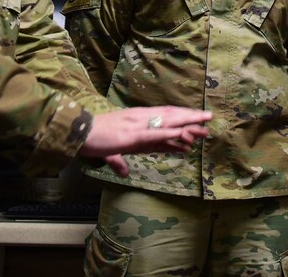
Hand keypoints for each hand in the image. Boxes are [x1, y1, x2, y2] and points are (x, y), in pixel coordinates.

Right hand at [79, 106, 211, 176]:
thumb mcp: (112, 150)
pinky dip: (169, 135)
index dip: (181, 117)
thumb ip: (121, 160)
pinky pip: (154, 135)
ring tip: (203, 127)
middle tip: (209, 120)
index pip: (164, 116)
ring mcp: (137, 126)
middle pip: (170, 118)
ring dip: (186, 125)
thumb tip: (126, 172)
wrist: (77, 133)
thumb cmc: (93, 139)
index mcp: (137, 119)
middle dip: (190, 119)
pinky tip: (182, 135)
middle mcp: (140, 119)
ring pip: (166, 124)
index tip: (197, 119)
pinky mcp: (131, 137)